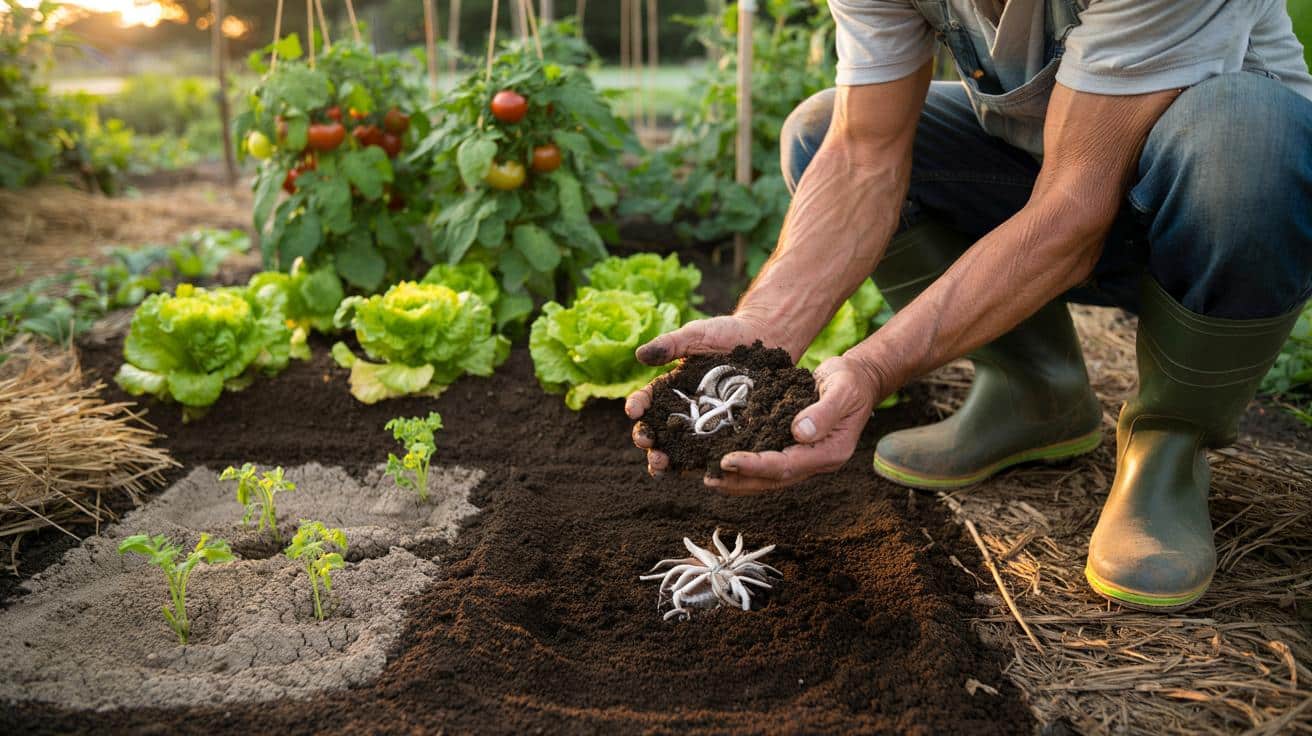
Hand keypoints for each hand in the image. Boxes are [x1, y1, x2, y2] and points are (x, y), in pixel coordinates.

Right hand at [625, 315, 775, 476]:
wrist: (765, 338)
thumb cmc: (727, 333)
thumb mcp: (696, 335)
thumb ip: (670, 345)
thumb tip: (639, 355)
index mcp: (672, 388)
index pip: (648, 400)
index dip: (638, 405)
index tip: (633, 410)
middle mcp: (684, 410)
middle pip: (658, 430)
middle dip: (647, 439)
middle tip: (645, 443)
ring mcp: (705, 424)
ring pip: (679, 447)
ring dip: (665, 458)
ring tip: (661, 464)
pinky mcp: (727, 434)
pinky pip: (711, 452)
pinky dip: (700, 464)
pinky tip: (693, 471)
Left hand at [707, 354, 881, 494]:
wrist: (859, 380)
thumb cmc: (852, 382)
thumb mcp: (842, 390)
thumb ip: (824, 412)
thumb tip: (799, 432)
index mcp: (829, 452)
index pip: (786, 465)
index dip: (755, 466)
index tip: (728, 461)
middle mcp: (816, 461)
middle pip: (774, 479)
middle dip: (740, 480)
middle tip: (708, 477)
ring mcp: (806, 457)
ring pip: (769, 477)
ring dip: (739, 479)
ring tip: (710, 476)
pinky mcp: (796, 448)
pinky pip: (769, 462)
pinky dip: (747, 464)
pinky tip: (725, 461)